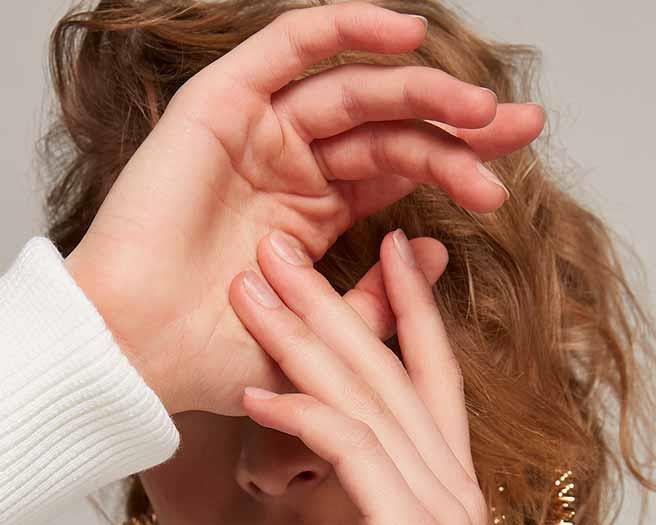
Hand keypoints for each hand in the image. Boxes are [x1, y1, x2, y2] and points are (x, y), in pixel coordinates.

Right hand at [64, 1, 542, 417]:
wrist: (135, 354)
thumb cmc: (209, 360)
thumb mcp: (319, 342)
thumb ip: (376, 303)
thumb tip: (440, 256)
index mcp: (308, 217)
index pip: (396, 173)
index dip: (454, 168)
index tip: (510, 182)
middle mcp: (286, 167)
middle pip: (389, 127)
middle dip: (458, 126)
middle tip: (520, 132)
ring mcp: (255, 133)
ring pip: (354, 90)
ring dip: (421, 90)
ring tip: (478, 108)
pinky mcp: (221, 106)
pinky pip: (290, 46)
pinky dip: (346, 28)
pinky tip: (409, 35)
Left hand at [228, 224, 508, 524]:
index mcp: (460, 496)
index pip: (436, 382)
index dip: (411, 312)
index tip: (382, 252)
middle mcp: (458, 488)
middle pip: (393, 370)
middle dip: (336, 300)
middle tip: (281, 246)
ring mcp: (441, 507)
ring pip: (368, 397)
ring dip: (304, 337)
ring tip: (252, 287)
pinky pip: (350, 452)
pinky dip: (302, 414)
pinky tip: (255, 390)